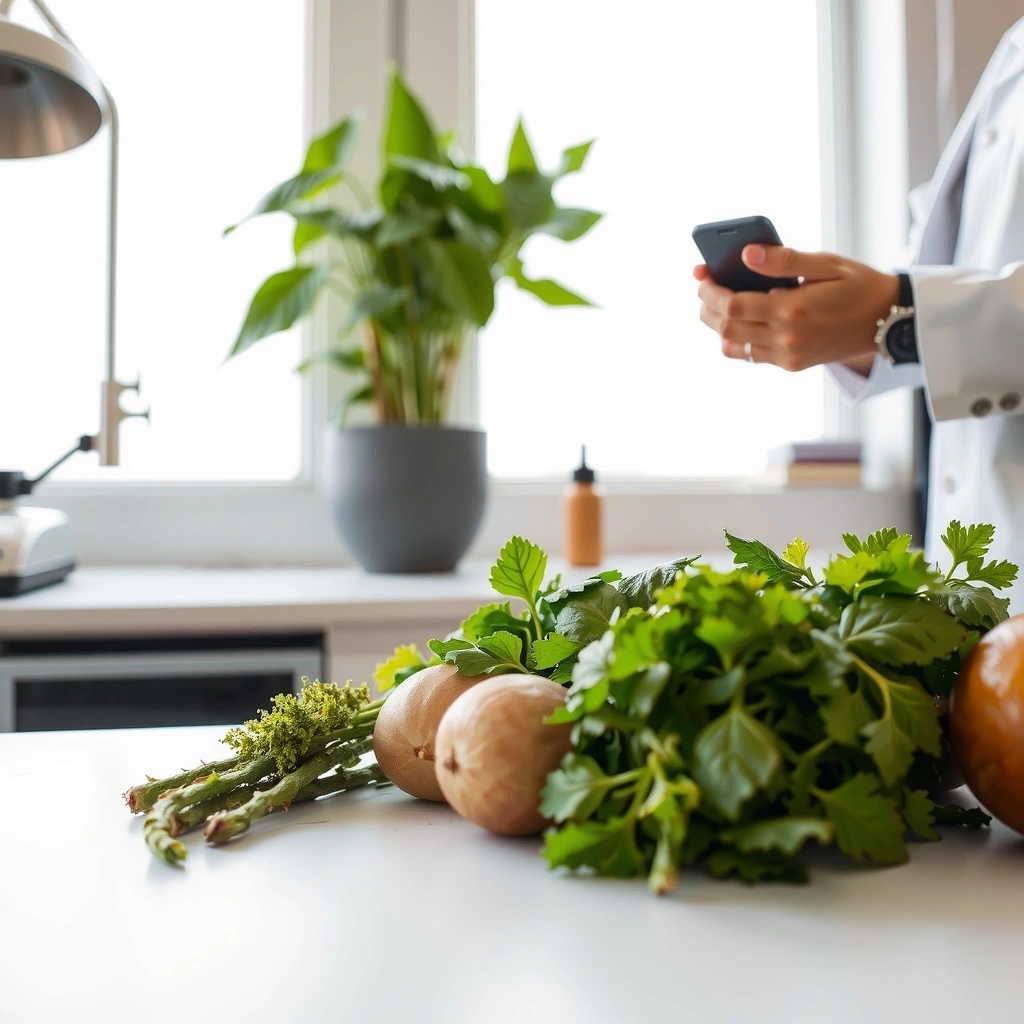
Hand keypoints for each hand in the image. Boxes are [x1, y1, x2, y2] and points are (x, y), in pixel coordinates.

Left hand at [694, 245, 899, 372]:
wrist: (888, 321)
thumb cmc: (857, 286)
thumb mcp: (826, 264)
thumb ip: (784, 260)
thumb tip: (746, 254)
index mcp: (793, 310)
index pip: (732, 306)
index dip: (710, 291)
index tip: (703, 276)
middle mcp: (787, 339)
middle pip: (726, 329)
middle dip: (708, 307)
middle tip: (705, 287)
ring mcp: (788, 356)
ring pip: (733, 347)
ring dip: (719, 326)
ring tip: (719, 304)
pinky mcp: (791, 365)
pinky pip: (750, 355)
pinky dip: (738, 338)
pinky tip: (742, 318)